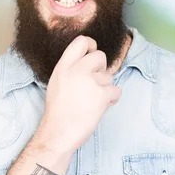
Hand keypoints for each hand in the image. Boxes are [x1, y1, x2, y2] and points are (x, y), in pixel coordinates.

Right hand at [37, 35, 121, 153]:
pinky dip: (112, 99)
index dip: (91, 45)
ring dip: (105, 87)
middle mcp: (77, 70)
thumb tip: (89, 61)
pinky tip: (101, 106)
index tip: (92, 53)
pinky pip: (116, 90)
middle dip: (101, 69)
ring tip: (92, 101)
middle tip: (94, 83)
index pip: (81, 41)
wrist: (58, 133)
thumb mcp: (57, 82)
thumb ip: (71, 69)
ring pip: (109, 76)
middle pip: (100, 56)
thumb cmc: (58, 112)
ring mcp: (90, 82)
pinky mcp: (102, 95)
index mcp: (63, 66)